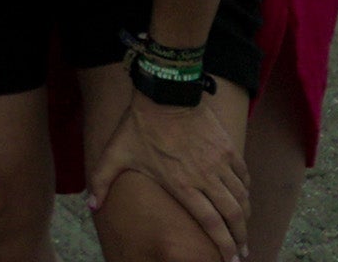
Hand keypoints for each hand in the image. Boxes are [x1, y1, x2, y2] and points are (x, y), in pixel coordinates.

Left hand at [87, 95, 247, 260]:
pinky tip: (243, 197)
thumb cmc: (139, 125)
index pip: (211, 224)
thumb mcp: (116, 153)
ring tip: (244, 229)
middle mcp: (206, 177)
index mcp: (182, 185)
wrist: (165, 92)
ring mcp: (220, 162)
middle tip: (243, 253)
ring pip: (242, 197)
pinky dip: (246, 190)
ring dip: (245, 217)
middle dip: (241, 239)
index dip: (224, 245)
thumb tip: (90, 205)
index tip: (231, 261)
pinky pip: (244, 176)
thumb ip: (101, 180)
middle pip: (234, 215)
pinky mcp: (228, 148)